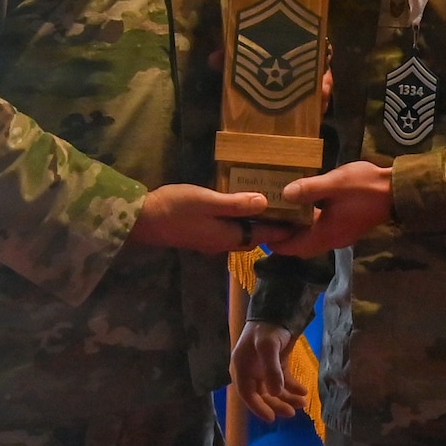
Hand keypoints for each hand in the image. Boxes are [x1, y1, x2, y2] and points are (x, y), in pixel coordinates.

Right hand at [126, 184, 286, 253]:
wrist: (142, 220)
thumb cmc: (176, 208)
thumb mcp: (209, 202)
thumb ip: (236, 204)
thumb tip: (266, 203)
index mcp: (228, 237)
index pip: (264, 235)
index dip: (283, 228)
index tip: (302, 219)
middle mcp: (223, 243)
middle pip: (255, 236)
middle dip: (273, 225)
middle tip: (291, 209)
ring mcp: (211, 240)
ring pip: (242, 233)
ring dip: (257, 222)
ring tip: (272, 205)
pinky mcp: (201, 233)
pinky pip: (229, 228)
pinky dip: (241, 219)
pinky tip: (242, 205)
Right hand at [231, 321, 305, 421]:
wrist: (277, 310)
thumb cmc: (267, 328)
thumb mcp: (268, 347)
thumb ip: (271, 369)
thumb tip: (275, 393)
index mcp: (241, 368)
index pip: (247, 394)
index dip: (258, 408)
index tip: (271, 418)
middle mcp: (251, 371)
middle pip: (262, 395)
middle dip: (277, 404)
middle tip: (293, 412)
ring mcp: (264, 368)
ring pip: (274, 390)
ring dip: (287, 398)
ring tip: (302, 402)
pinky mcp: (276, 364)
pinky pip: (284, 380)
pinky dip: (293, 387)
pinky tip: (303, 391)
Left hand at [270, 161, 395, 255]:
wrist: (397, 191)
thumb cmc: (366, 187)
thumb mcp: (335, 184)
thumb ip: (309, 189)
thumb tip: (284, 194)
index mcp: (325, 234)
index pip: (292, 248)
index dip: (275, 242)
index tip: (261, 228)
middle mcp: (331, 240)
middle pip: (300, 246)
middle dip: (284, 236)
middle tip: (269, 217)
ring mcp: (340, 234)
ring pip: (311, 238)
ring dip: (297, 229)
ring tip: (283, 209)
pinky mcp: (346, 227)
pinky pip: (321, 230)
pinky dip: (309, 223)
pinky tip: (305, 205)